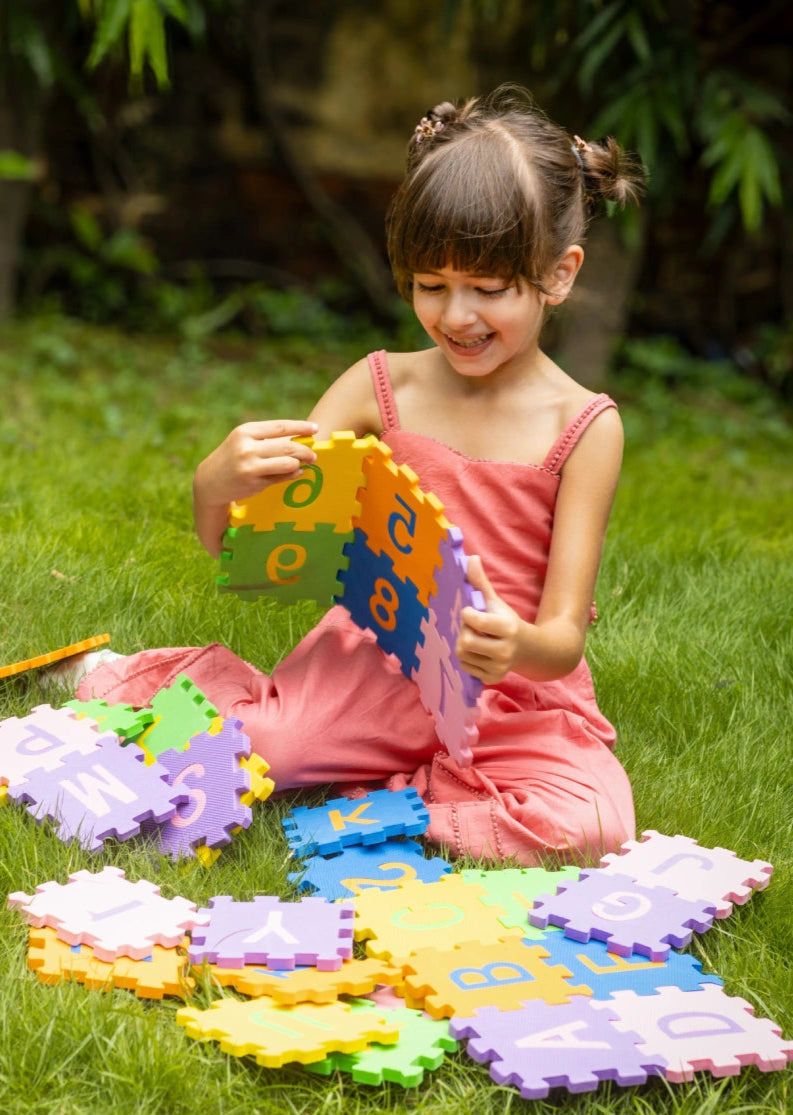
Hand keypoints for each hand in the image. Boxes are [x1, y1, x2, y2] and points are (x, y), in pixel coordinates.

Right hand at [194, 419, 318, 508]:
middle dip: (305, 450)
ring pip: (287, 463)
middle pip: (288, 447)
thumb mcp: (244, 441)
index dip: (301, 427)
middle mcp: (247, 447)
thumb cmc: (232, 457)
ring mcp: (250, 466)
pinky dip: (292, 474)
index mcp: (246, 431)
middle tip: (314, 455)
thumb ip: (267, 438)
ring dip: (300, 463)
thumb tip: (299, 438)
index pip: (280, 427)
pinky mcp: (253, 483)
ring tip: (306, 463)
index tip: (315, 429)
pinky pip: (281, 478)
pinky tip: (296, 472)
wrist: (209, 481)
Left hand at [456, 555, 523, 684]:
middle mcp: (505, 650)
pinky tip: (479, 653)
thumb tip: (470, 558)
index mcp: (507, 628)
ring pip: (462, 654)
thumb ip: (481, 583)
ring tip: (476, 639)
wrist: (530, 650)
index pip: (476, 621)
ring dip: (464, 645)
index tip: (469, 612)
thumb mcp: (496, 602)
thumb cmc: (507, 622)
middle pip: (465, 642)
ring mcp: (499, 668)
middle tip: (472, 628)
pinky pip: (465, 667)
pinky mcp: (492, 679)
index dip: (467, 615)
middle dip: (464, 631)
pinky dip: (468, 658)